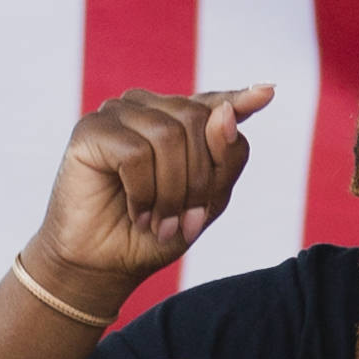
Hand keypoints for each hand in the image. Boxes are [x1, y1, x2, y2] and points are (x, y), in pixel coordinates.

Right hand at [25, 84, 272, 297]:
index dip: (242, 98)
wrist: (103, 265)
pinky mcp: (91, 130)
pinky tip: (137, 213)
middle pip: (198, 121)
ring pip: (168, 136)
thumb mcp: (208, 202)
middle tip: (183, 223)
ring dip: (171, 191)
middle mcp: (150, 108)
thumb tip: (225, 113)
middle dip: (198, 179)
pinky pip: (135, 152)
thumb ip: (225, 158)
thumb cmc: (154, 233)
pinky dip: (143, 192)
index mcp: (179, 122)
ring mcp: (118, 114)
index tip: (268, 92)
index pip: (217, 103)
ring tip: (159, 223)